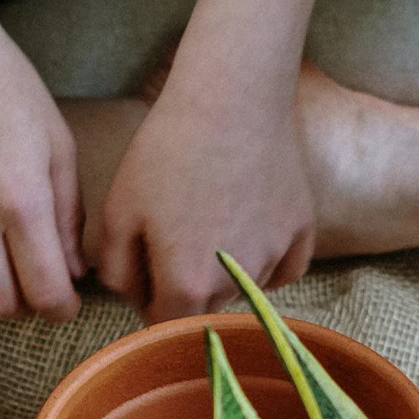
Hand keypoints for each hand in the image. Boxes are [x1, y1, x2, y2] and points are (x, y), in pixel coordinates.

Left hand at [98, 67, 314, 322]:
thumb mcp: (117, 213)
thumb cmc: (167, 151)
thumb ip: (117, 273)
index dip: (148, 301)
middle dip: (185, 293)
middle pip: (204, 313)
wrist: (231, 94)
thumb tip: (133, 300)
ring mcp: (273, 257)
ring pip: (241, 291)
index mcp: (186, 285)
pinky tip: (249, 234)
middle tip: (175, 244)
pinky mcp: (301, 232)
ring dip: (223, 275)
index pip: (163, 324)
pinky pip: (283, 271)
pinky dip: (266, 264)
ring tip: (211, 222)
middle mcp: (234, 283)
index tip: (145, 275)